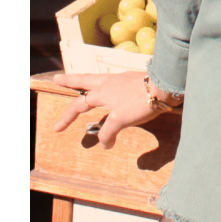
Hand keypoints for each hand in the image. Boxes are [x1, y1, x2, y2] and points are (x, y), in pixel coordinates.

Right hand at [51, 71, 174, 149]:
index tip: (56, 128)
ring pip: (97, 78)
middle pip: (83, 80)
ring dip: (85, 80)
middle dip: (69, 80)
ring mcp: (120, 78)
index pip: (78, 105)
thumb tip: (105, 143)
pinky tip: (109, 86)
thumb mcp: (121, 120)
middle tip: (57, 78)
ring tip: (80, 81)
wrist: (164, 85)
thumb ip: (109, 132)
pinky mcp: (131, 78)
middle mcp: (107, 82)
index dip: (66, 117)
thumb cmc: (140, 102)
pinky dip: (103, 83)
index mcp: (101, 92)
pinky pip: (111, 80)